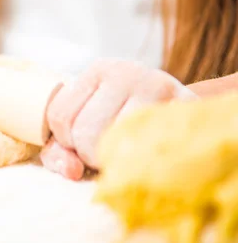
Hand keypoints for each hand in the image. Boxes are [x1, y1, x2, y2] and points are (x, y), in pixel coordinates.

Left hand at [40, 59, 195, 179]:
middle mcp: (126, 72)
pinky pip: (147, 150)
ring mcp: (157, 87)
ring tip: (127, 152)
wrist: (184, 113)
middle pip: (85, 132)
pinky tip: (146, 155)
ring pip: (115, 144)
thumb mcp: (89, 124)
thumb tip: (72, 171)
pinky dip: (141, 163)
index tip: (80, 142)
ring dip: (116, 161)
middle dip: (89, 154)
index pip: (60, 115)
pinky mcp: (184, 108)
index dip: (65, 141)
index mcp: (98, 71)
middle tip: (106, 151)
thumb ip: (62, 151)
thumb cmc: (125, 121)